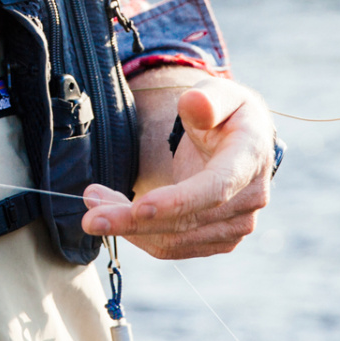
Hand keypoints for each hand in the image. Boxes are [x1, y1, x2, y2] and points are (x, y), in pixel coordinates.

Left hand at [80, 76, 272, 258]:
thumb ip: (209, 98)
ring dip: (129, 229)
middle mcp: (249, 199)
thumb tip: (195, 103)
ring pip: (174, 240)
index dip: (177, 202)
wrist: (245, 142)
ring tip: (94, 206)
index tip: (137, 207)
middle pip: (185, 221)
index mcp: (249, 158)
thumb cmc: (227, 113)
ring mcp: (236, 225)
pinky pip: (173, 246)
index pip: (215, 188)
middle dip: (132, 220)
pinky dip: (140, 236)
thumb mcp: (222, 94)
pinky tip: (116, 217)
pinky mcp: (219, 240)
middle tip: (89, 211)